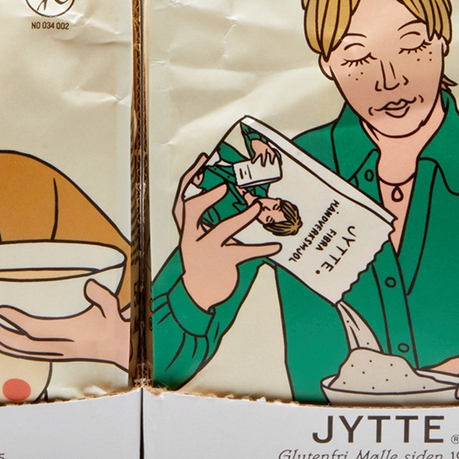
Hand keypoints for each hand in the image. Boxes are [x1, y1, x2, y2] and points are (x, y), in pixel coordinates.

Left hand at [0, 280, 130, 366]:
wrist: (122, 349)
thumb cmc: (114, 326)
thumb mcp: (111, 308)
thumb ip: (101, 297)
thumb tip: (89, 285)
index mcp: (71, 334)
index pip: (37, 330)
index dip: (17, 321)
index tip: (0, 310)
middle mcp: (60, 347)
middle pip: (22, 346)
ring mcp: (56, 353)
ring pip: (22, 352)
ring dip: (1, 343)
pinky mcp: (55, 355)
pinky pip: (27, 354)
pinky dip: (11, 348)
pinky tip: (1, 340)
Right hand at [172, 155, 278, 311]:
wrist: (197, 297)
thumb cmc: (202, 263)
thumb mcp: (198, 241)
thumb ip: (206, 222)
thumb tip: (229, 197)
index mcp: (186, 230)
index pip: (182, 200)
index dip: (190, 179)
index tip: (203, 161)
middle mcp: (192, 237)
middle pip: (192, 211)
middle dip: (208, 197)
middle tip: (225, 186)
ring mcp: (206, 250)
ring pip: (223, 229)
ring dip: (242, 216)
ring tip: (258, 207)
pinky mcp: (223, 263)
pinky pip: (244, 252)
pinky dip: (261, 249)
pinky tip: (276, 247)